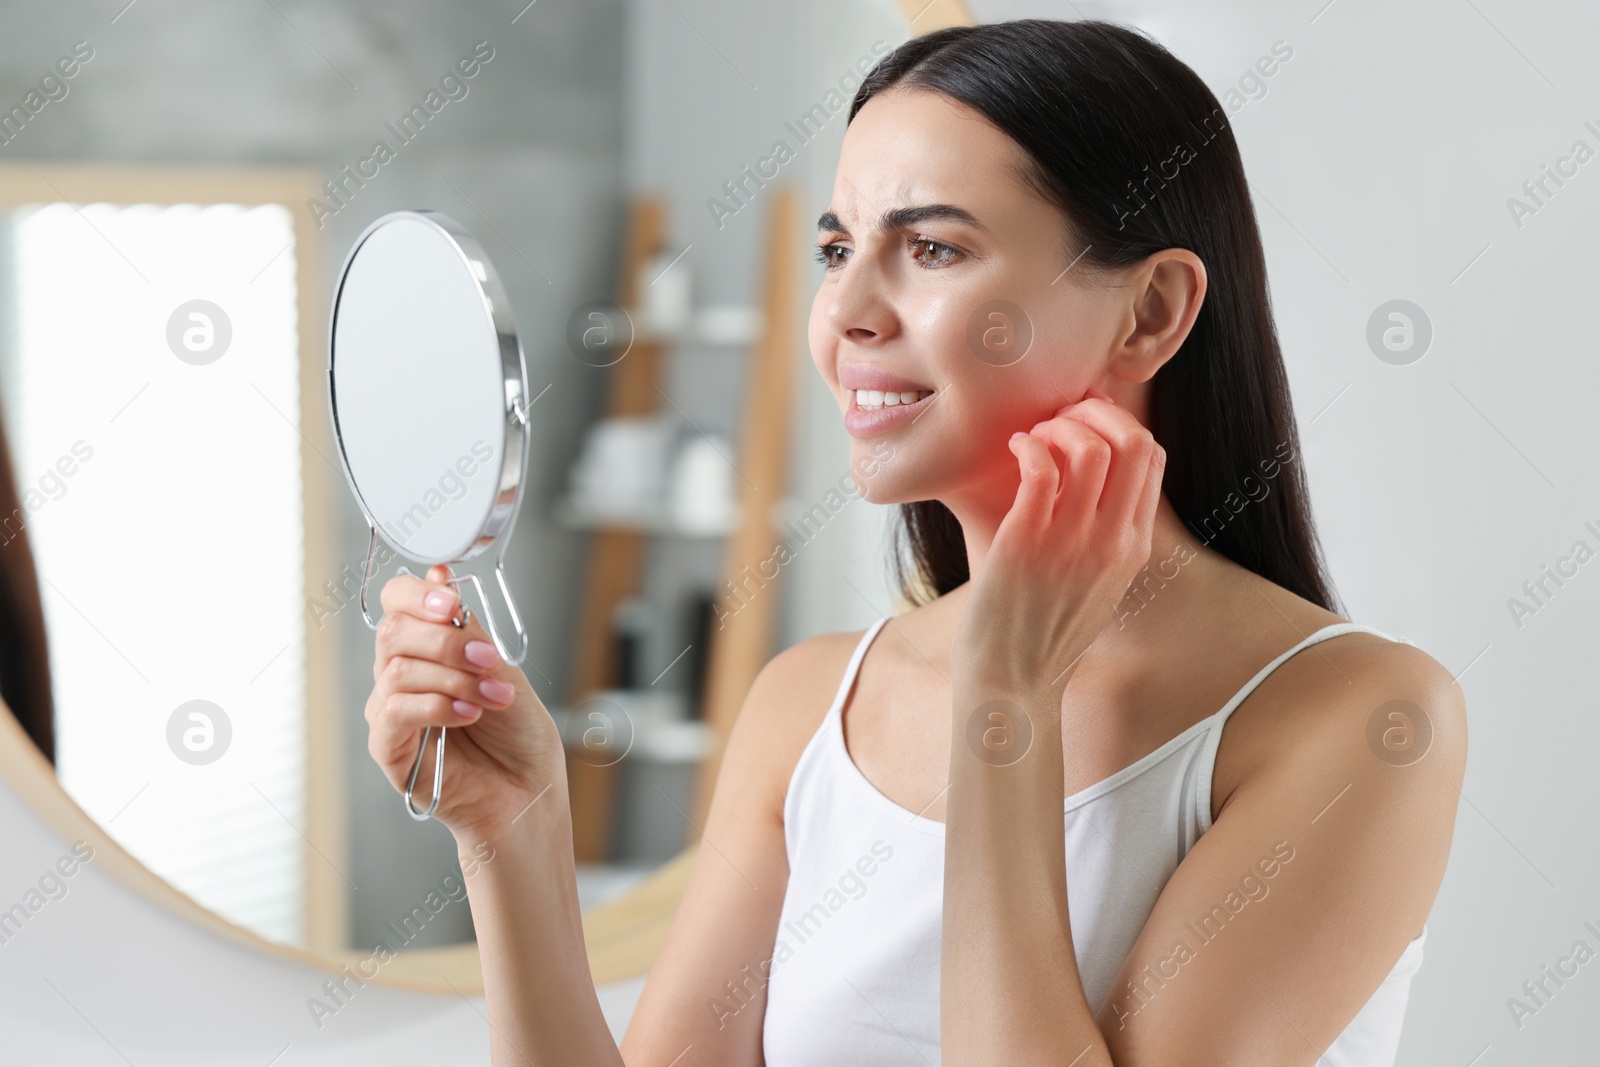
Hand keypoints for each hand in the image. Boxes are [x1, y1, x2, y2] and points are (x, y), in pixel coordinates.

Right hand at [364, 564, 566, 842]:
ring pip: (398, 671)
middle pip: (394, 633)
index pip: (396, 603)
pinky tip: (468, 714)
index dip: (416, 594)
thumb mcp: (501, 669)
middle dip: (447, 641)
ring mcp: (391, 712)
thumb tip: (441, 579)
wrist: (528, 792)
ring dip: (455, 678)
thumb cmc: (518, 736)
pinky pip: (396, 711)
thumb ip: (469, 630)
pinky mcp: (389, 748)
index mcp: (427, 650)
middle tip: (490, 661)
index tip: (451, 600)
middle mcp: (401, 676)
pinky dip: (437, 705)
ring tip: (494, 697)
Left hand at [952, 391, 1165, 706]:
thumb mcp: (1098, 588)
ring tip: (1034, 438)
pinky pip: (1041, 468)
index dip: (1119, 425)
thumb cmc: (1043, 633)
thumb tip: (1099, 491)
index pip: (1153, 458)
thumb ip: (1107, 541)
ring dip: (1059, 427)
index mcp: (1133, 547)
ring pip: (1091, 448)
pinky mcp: (1025, 542)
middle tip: (1059, 420)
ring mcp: (1071, 542)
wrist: (1011, 683)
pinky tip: (1015, 450)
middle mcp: (1112, 542)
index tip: (1083, 427)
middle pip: (1136, 442)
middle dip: (1096, 413)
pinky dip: (1029, 445)